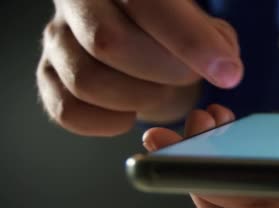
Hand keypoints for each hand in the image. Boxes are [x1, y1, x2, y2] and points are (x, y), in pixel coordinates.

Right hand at [37, 0, 242, 136]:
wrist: (139, 38)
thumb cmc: (173, 30)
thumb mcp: (203, 24)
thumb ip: (216, 39)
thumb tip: (224, 66)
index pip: (149, 3)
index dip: (191, 42)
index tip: (227, 74)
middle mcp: (80, 0)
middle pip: (109, 42)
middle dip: (163, 72)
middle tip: (188, 77)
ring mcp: (58, 38)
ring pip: (86, 80)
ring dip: (138, 99)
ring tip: (161, 91)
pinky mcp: (48, 75)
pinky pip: (67, 110)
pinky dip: (107, 122)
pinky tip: (130, 112)